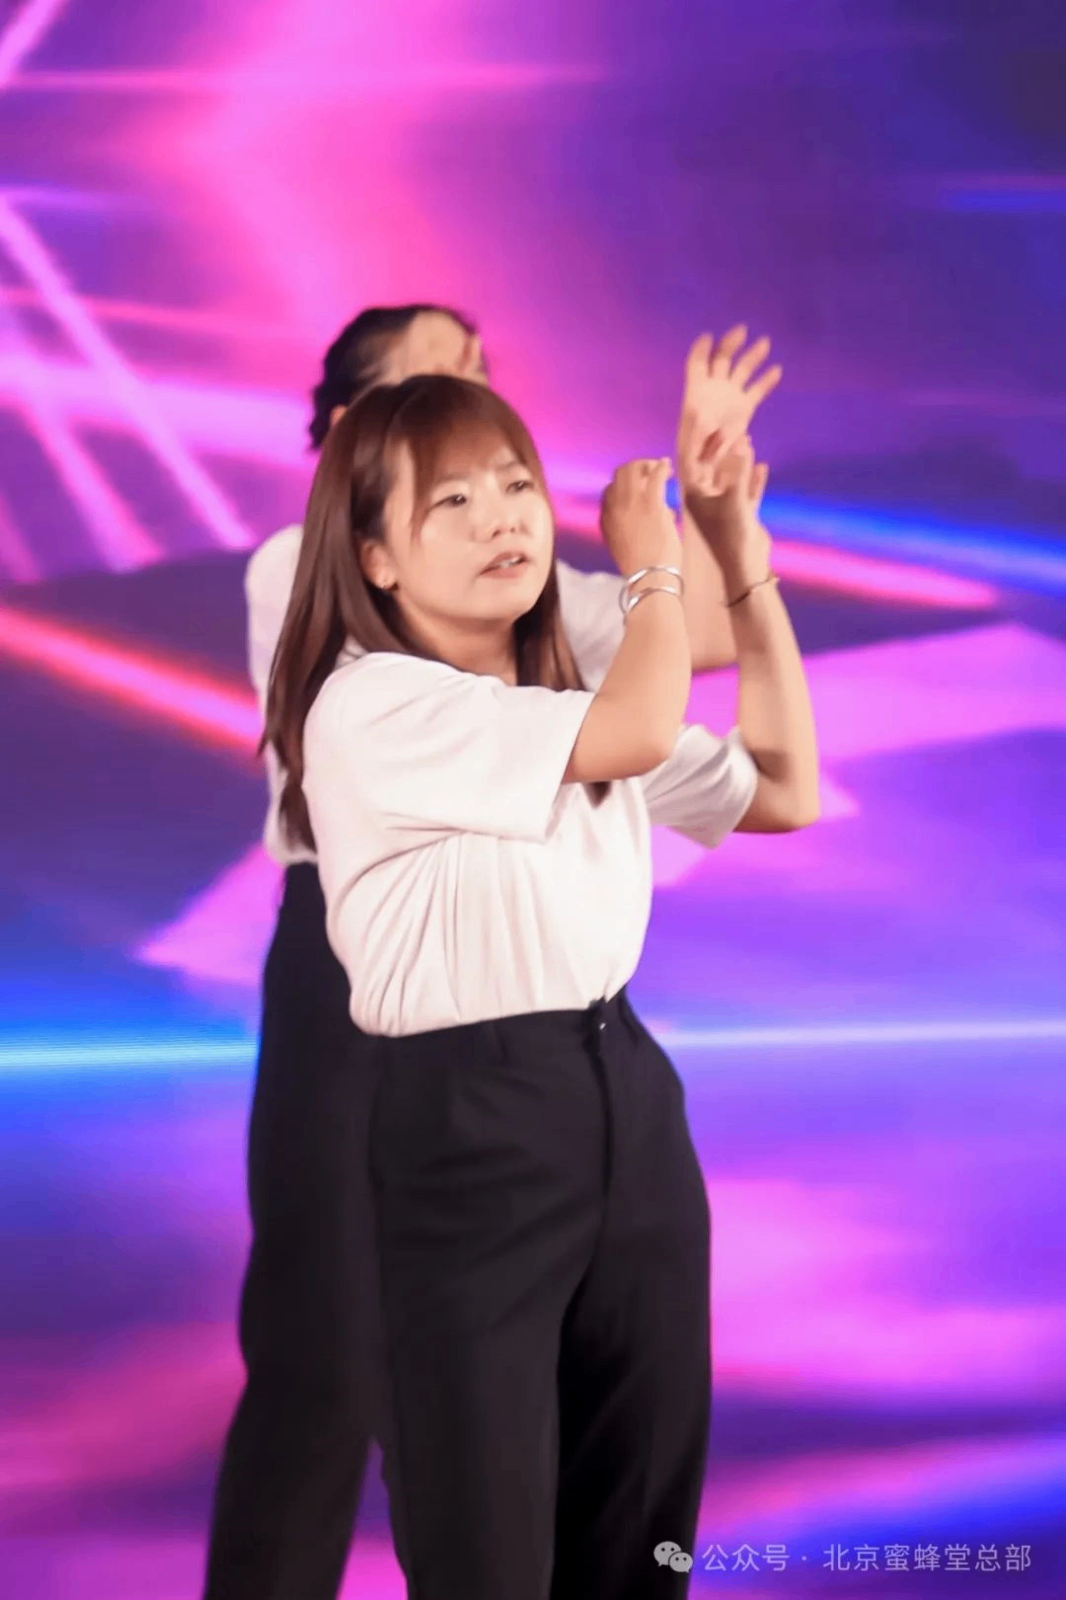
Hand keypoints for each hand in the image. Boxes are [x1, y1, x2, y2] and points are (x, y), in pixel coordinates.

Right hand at [600, 458, 681, 576]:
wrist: (649, 578)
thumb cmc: (643, 569)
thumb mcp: (628, 547)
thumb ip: (635, 527)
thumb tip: (661, 511)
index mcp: (606, 520)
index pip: (609, 492)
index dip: (623, 485)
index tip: (636, 486)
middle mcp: (614, 507)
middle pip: (619, 474)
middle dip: (633, 468)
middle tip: (648, 471)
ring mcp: (631, 503)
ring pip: (634, 468)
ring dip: (648, 464)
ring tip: (660, 466)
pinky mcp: (650, 502)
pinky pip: (656, 474)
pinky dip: (662, 466)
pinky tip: (668, 466)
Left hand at [677, 326, 780, 494]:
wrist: (706, 474)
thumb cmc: (691, 465)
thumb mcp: (692, 452)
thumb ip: (699, 437)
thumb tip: (708, 426)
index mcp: (696, 395)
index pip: (697, 366)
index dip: (701, 351)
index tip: (708, 337)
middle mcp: (713, 391)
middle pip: (721, 360)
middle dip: (729, 344)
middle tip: (741, 331)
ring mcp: (730, 398)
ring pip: (741, 370)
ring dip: (751, 355)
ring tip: (765, 343)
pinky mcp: (744, 409)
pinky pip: (756, 390)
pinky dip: (765, 381)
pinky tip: (777, 370)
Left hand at [684, 435, 771, 592]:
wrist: (746, 567)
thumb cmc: (732, 534)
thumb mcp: (733, 497)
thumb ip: (738, 469)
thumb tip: (742, 442)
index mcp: (694, 496)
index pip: (692, 461)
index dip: (699, 440)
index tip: (705, 419)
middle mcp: (706, 500)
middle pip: (712, 468)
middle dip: (721, 447)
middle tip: (731, 426)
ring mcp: (724, 508)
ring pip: (731, 479)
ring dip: (739, 461)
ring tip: (748, 440)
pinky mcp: (741, 517)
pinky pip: (747, 493)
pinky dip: (754, 480)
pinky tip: (763, 467)